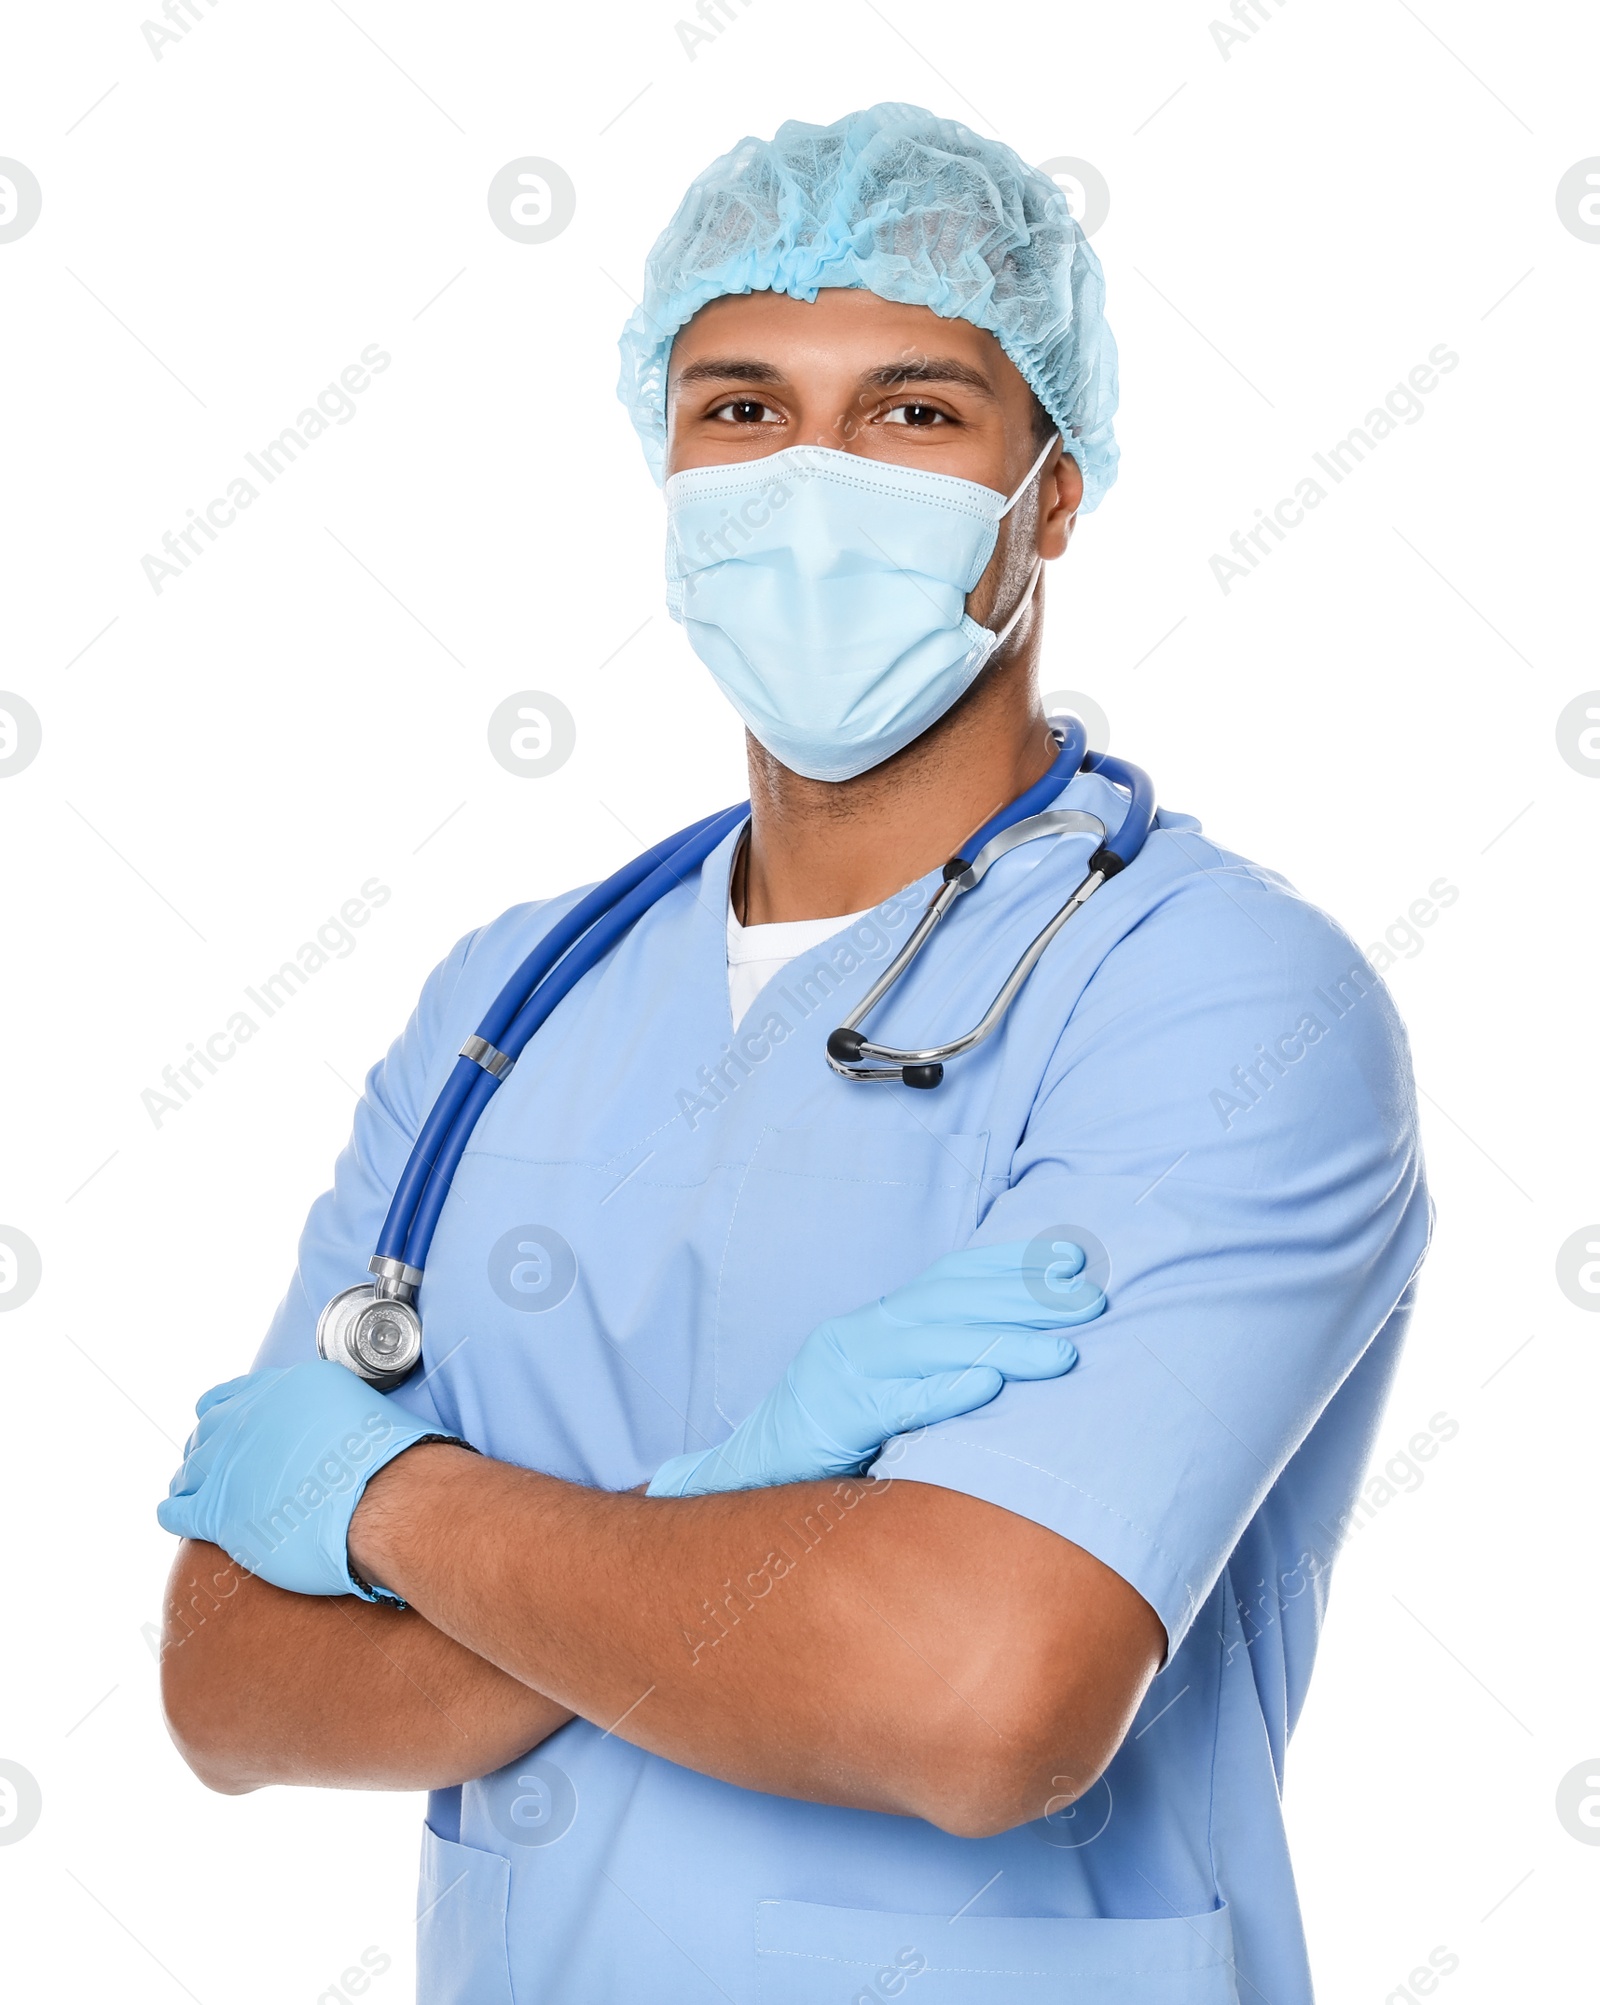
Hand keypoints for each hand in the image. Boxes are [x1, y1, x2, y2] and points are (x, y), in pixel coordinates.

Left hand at [156, 1362, 463, 1599]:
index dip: (229, 1417)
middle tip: (225, 1470)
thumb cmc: (388, 1460)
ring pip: (188, 1469)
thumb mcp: (357, 1407)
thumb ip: (325, 1413)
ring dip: (194, 1481)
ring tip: (201, 1494)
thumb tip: (329, 1429)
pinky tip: (180, 1516)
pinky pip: (175, 1509)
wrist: (384, 1499)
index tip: (235, 1433)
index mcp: (280, 1388)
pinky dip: (176, 1511)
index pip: (230, 1396)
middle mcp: (246, 1416)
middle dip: (211, 1450)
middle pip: (207, 1431)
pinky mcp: (215, 1509)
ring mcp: (225, 1462)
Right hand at [648, 1239, 1103, 1497]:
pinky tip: (989, 1388)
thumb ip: (930, 1367)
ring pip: (933, 1346)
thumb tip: (1011, 1360)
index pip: (951, 1278)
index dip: (1012, 1265)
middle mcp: (859, 1335)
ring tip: (1063, 1355)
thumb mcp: (883, 1390)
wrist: (745, 1477)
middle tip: (1091, 1302)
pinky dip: (943, 1391)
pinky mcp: (833, 1418)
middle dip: (1026, 1299)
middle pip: (951, 1302)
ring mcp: (842, 1373)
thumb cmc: (827, 1442)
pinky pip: (895, 1402)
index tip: (1072, 1261)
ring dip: (1004, 1346)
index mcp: (876, 1324)